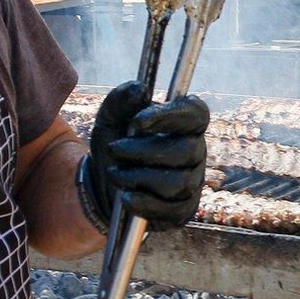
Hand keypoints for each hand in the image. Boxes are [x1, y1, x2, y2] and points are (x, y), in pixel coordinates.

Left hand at [83, 81, 208, 230]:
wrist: (102, 186)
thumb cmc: (116, 144)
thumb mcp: (110, 119)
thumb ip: (121, 99)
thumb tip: (140, 89)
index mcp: (184, 123)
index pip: (197, 113)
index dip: (171, 116)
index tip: (138, 121)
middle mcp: (195, 151)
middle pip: (186, 151)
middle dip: (144, 151)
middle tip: (114, 150)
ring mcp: (193, 182)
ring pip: (178, 182)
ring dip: (140, 178)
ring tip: (115, 174)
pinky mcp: (183, 209)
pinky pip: (173, 209)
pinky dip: (146, 204)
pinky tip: (126, 198)